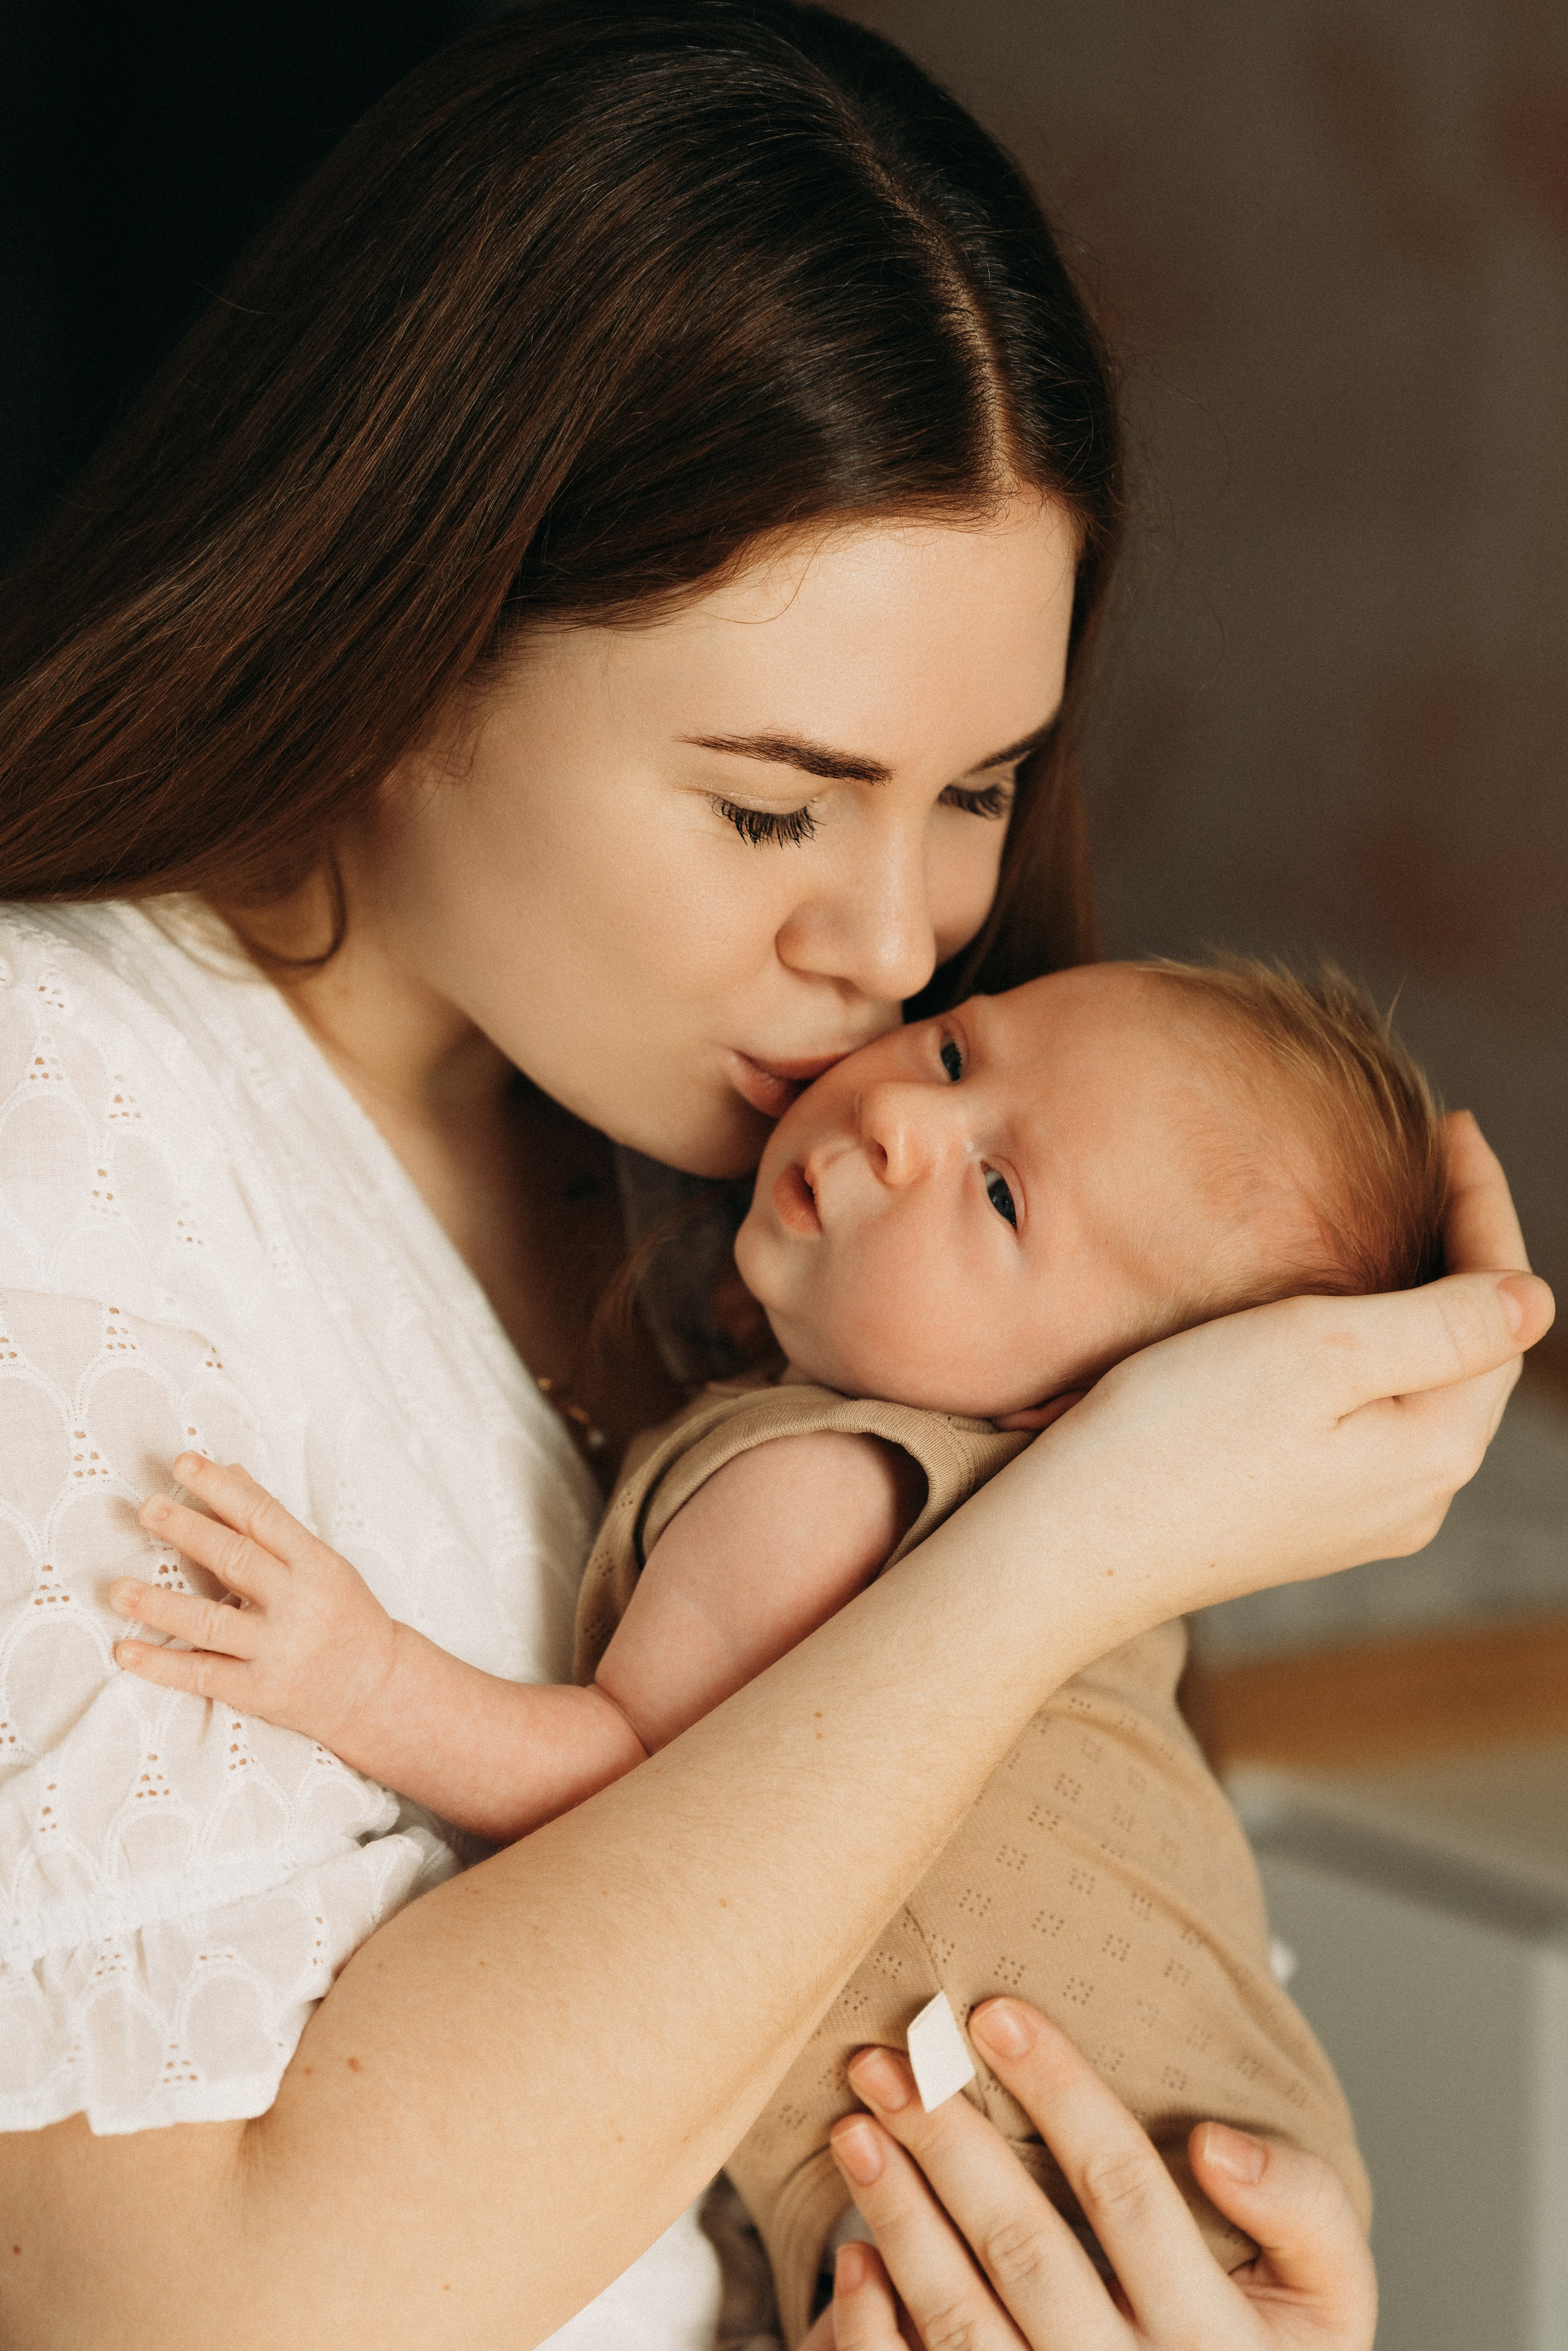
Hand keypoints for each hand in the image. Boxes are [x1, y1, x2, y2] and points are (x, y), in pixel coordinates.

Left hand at [109, 1453, 398, 1748]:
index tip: (183, 1463)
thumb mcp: (321, 1563)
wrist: (377, 1689)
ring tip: (118, 1589)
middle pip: (235, 1561)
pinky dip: (162, 1665)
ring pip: (211, 1623)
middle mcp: (297, 1604)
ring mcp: (278, 1651)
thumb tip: (230, 1472)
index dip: (222, 1488)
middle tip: (148, 1507)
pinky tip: (126, 1651)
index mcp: (316, 1565)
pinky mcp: (260, 1692)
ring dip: (159, 1606)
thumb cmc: (344, 1614)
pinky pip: (203, 1675)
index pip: (263, 1517)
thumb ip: (273, 1523)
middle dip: (188, 1531)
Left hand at [808, 1999, 1374, 2350]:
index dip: (1060, 2094)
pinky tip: (851, 2255)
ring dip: (897, 2218)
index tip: (993, 2014)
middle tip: (888, 2059)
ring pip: (961, 2320)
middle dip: (948, 2143)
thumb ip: (1303, 2208)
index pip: (1128, 2191)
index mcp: (1218, 2342)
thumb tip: (1214, 2142)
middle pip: (1025, 2248)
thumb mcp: (1328, 2296)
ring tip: (855, 2127)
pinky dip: (875, 2328)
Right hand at [1013, 1112, 1551, 1617]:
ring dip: (1420, 1307)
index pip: (1502, 1309)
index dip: (1485, 1210)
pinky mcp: (1301, 1522)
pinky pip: (1370, 1424)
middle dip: (1465, 1255)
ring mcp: (1359, 1519)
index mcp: (1434, 1449)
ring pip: (1421, 1390)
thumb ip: (1441, 1324)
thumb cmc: (1176, 1439)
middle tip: (1436, 1166)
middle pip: (1472, 1354)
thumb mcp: (1319, 1352)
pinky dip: (1372, 1358)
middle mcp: (1415, 1498)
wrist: (1067, 1547)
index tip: (1454, 1128)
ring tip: (1398, 1232)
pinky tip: (1335, 1329)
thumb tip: (1536, 1302)